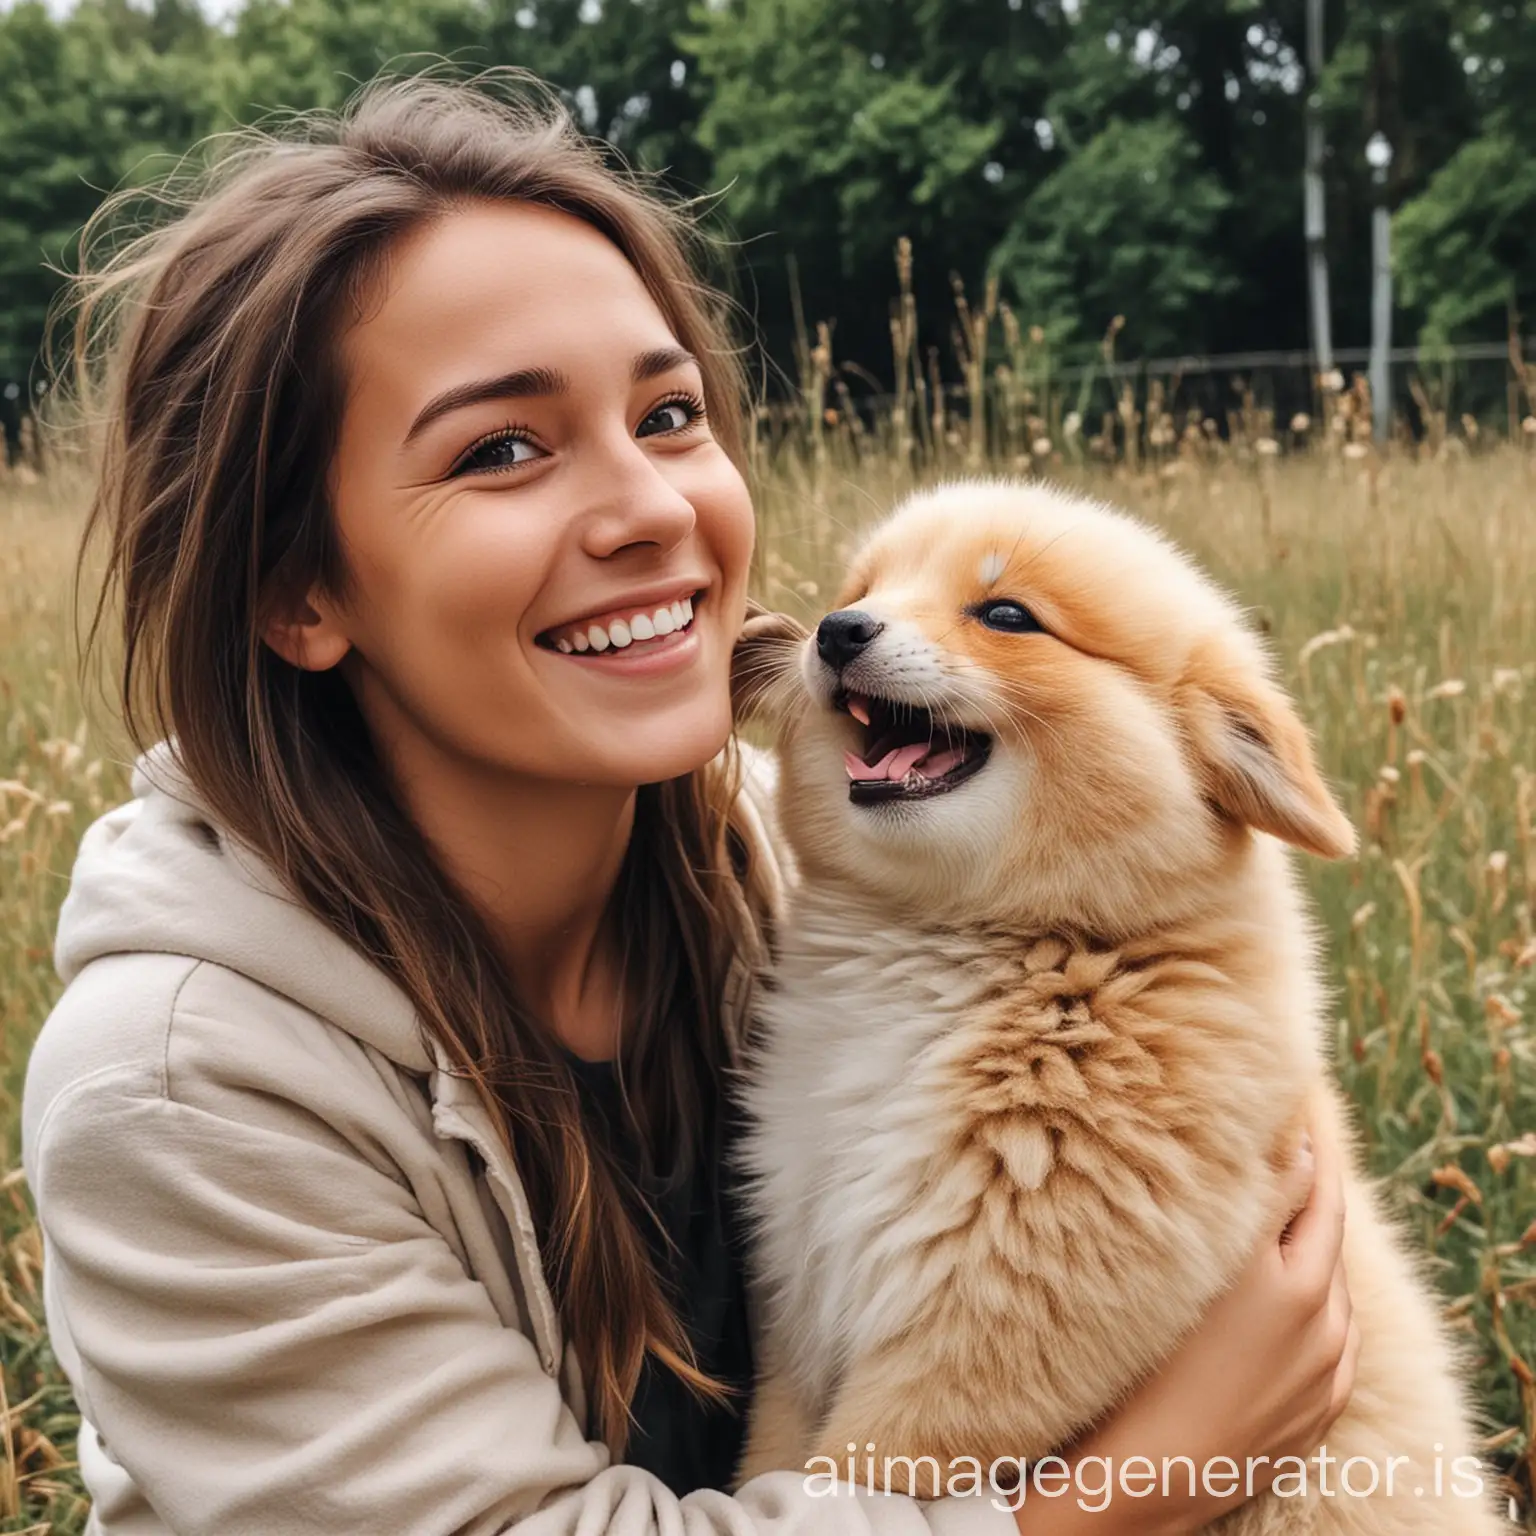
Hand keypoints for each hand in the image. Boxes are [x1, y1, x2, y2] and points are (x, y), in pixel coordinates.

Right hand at [1015, 1113, 1359, 1534]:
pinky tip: (1286, 1285)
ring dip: (1309, 1236)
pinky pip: (1332, 1333)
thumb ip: (1231, 1205)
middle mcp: (1317, 1317)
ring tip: (1280, 1201)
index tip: (1284, 1099)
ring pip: (1329, 1279)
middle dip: (1310, 1176)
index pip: (1304, 1180)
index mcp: (1282, 1278)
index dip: (1297, 1135)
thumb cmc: (1143, 1363)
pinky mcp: (1322, 1406)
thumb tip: (1265, 1146)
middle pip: (1326, 1222)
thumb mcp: (1181, 1269)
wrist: (1150, 1478)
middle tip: (1291, 1132)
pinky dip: (1313, 1295)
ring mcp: (1325, 1367)